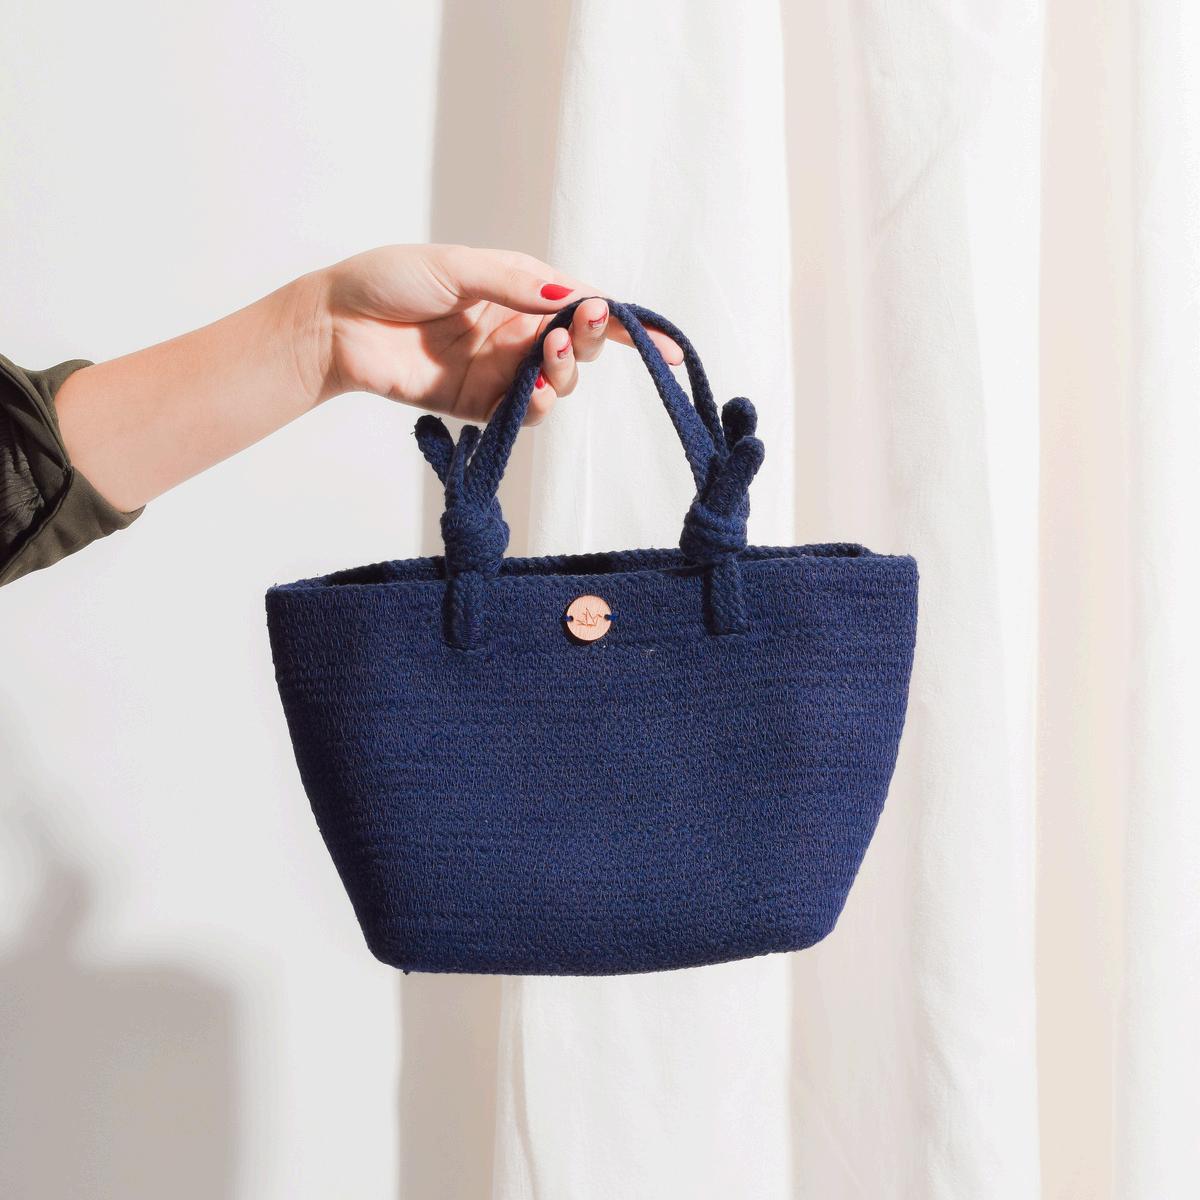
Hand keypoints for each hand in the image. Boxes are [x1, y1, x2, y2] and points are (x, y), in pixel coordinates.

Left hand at [311, 244, 683, 424]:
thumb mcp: (457, 268)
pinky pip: (524, 413)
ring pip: (558, 383)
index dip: (622, 325)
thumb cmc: (389, 281)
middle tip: (583, 327)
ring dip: (564, 372)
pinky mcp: (479, 405)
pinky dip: (537, 405)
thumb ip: (516, 284)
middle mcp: (515, 331)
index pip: (581, 306)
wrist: (337, 325)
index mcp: (517, 291)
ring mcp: (499, 371)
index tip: (660, 344)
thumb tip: (572, 297)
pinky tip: (531, 390)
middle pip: (579, 346)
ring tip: (548, 356)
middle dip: (592, 340)